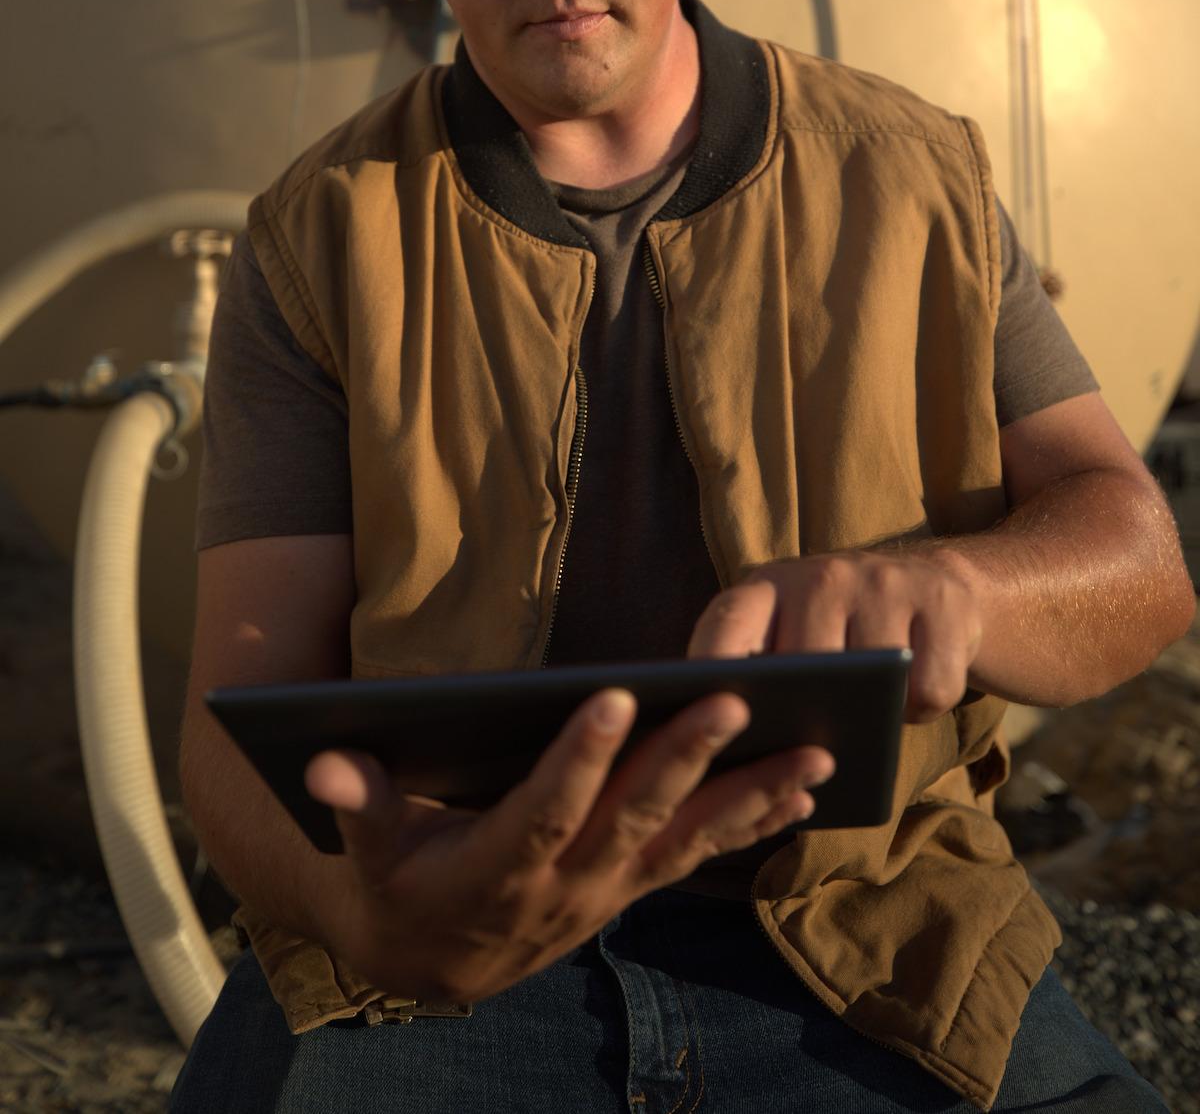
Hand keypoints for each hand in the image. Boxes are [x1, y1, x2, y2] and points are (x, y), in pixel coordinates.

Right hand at [304, 688, 832, 1003]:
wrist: (433, 964)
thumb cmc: (397, 882)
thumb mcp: (367, 848)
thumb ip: (354, 801)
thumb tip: (322, 761)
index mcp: (498, 865)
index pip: (547, 808)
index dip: (579, 758)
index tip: (615, 696)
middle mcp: (566, 884)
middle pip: (635, 814)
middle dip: (687, 755)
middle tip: (735, 698)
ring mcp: (609, 890)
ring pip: (689, 838)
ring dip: (752, 796)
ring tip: (813, 754)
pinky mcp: (632, 886)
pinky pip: (701, 855)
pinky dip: (752, 823)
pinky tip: (801, 792)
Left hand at [687, 552, 982, 721]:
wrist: (931, 585)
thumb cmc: (842, 632)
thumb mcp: (792, 636)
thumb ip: (762, 677)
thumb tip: (737, 749)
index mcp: (767, 588)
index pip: (726, 626)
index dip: (710, 672)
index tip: (710, 720)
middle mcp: (820, 574)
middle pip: (806, 665)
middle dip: (810, 712)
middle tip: (822, 729)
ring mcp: (881, 581)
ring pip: (873, 679)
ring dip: (879, 713)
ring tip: (875, 701)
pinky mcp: (941, 598)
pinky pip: (929, 688)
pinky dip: (924, 707)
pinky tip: (914, 689)